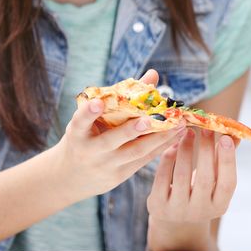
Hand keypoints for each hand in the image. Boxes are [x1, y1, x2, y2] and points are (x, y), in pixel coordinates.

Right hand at [51, 71, 184, 198]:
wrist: (72, 176)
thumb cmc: (87, 136)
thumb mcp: (92, 118)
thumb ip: (120, 96)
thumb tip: (153, 74)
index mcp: (78, 134)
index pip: (79, 121)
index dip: (88, 112)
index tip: (97, 102)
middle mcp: (90, 151)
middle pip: (111, 140)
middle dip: (130, 130)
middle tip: (148, 120)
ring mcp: (106, 165)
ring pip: (135, 152)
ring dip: (159, 138)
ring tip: (178, 125)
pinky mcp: (121, 175)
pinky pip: (144, 159)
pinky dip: (162, 147)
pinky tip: (178, 135)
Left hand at [146, 128, 237, 250]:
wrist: (174, 221)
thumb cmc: (199, 194)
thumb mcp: (214, 182)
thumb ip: (223, 159)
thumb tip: (235, 133)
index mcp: (220, 206)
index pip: (228, 183)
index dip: (228, 160)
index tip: (226, 137)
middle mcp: (200, 211)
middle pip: (205, 179)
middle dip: (206, 150)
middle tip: (206, 128)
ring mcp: (177, 210)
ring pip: (181, 175)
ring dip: (186, 150)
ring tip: (188, 132)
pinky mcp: (158, 205)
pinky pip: (162, 177)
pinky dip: (168, 158)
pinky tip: (173, 145)